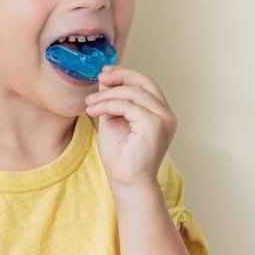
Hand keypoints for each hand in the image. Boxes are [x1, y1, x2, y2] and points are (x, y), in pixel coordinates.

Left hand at [85, 65, 176, 200]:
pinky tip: (92, 112)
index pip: (145, 83)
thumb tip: (105, 78)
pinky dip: (107, 105)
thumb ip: (112, 99)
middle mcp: (166, 114)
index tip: (104, 72)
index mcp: (159, 112)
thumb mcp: (113, 119)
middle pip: (144, 81)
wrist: (126, 182)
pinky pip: (127, 106)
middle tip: (99, 77)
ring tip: (89, 103)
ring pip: (133, 93)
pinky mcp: (154, 125)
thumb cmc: (120, 155)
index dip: (125, 73)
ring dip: (106, 95)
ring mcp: (163, 119)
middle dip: (120, 76)